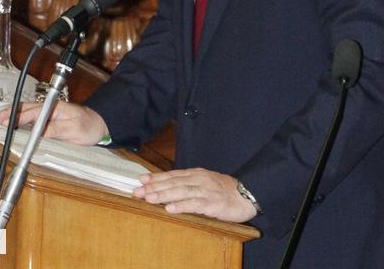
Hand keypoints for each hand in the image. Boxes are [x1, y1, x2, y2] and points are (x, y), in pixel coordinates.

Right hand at [0, 100, 107, 143]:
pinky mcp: (49, 119)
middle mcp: (49, 108)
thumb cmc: (88, 127)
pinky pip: (30, 118)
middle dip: (6, 113)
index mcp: (54, 108)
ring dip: (10, 116)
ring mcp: (49, 113)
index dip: (13, 117)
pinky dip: (18, 120)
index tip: (0, 121)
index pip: (29, 112)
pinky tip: (11, 125)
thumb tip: (37, 132)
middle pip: (23, 109)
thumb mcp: (73, 131)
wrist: (100, 124)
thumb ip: (55, 130)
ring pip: (25, 113)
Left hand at [134, 168, 256, 221]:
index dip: (156, 178)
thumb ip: (188, 184)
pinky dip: (182, 205)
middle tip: (138, 191)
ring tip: (149, 199)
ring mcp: (205, 190)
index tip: (141, 180)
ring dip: (164, 195)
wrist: (246, 194)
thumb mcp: (205, 182)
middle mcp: (199, 179)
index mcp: (196, 174)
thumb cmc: (224, 190)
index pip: (172, 175)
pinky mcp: (212, 203)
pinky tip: (171, 208)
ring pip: (181, 191)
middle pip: (173, 182)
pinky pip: (195, 204)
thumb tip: (168, 187)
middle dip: (154, 187)